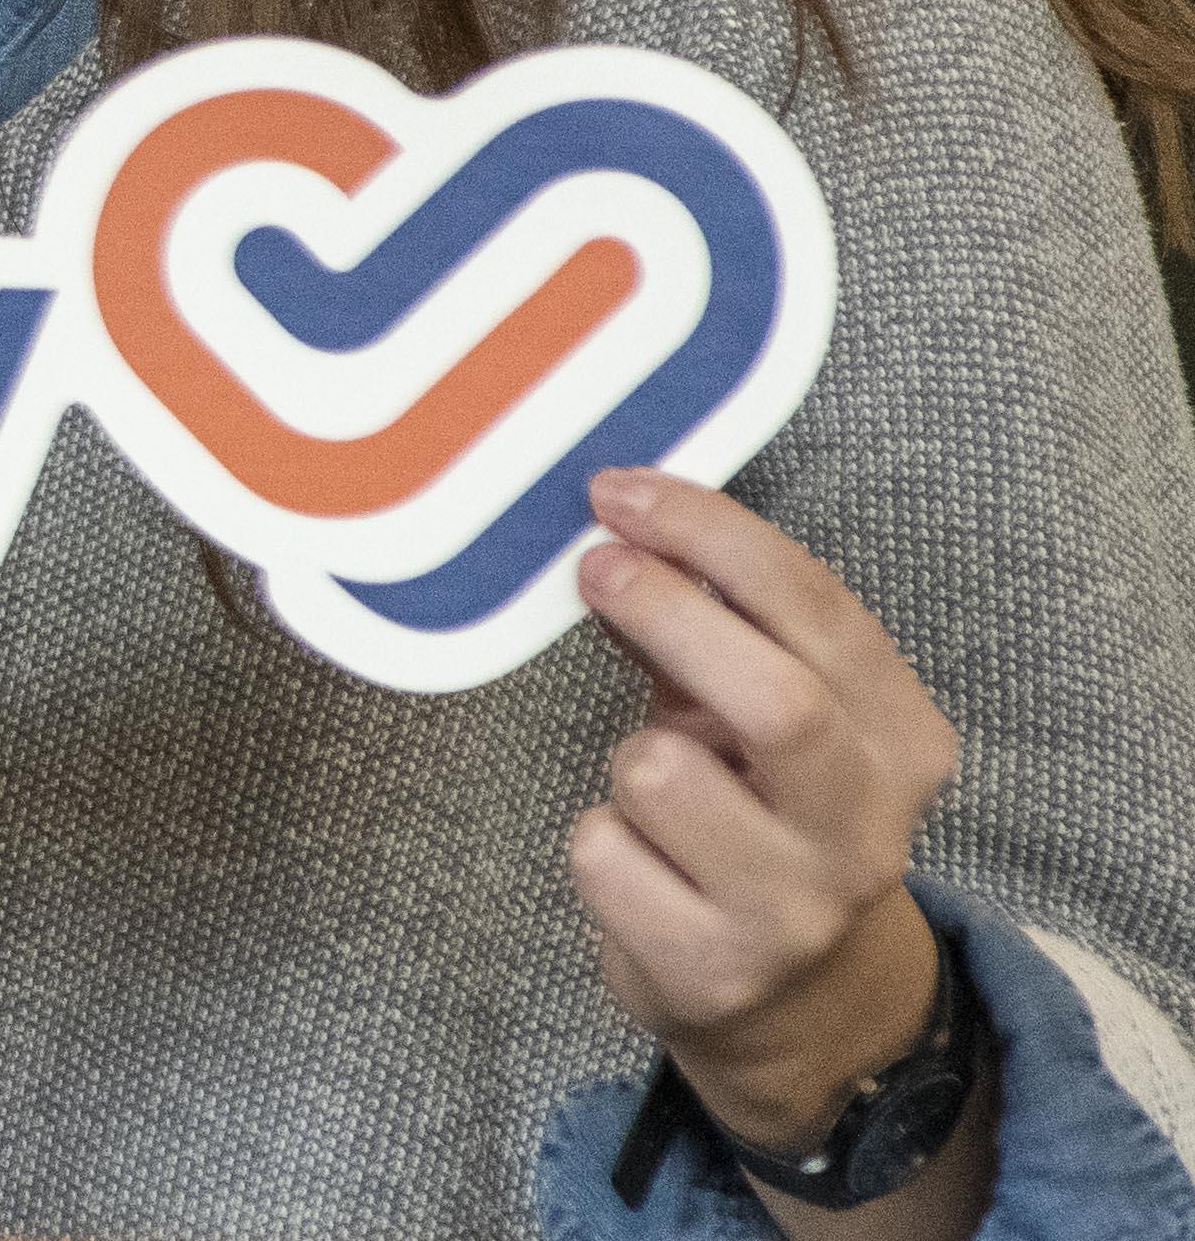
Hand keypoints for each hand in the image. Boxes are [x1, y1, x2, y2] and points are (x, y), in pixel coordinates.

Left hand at [571, 465, 966, 1151]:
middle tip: (596, 564)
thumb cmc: (762, 823)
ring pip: (663, 777)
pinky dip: (599, 842)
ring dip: (628, 762)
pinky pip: (604, 854)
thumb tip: (622, 527)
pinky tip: (640, 868)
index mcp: (902, 743)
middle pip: (778, 699)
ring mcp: (794, 908)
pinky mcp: (713, 967)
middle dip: (672, 613)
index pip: (823, 614)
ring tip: (653, 794)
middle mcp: (866, 829)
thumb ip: (712, 629)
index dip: (715, 536)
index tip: (621, 492)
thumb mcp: (761, 721)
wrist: (795, 1006)